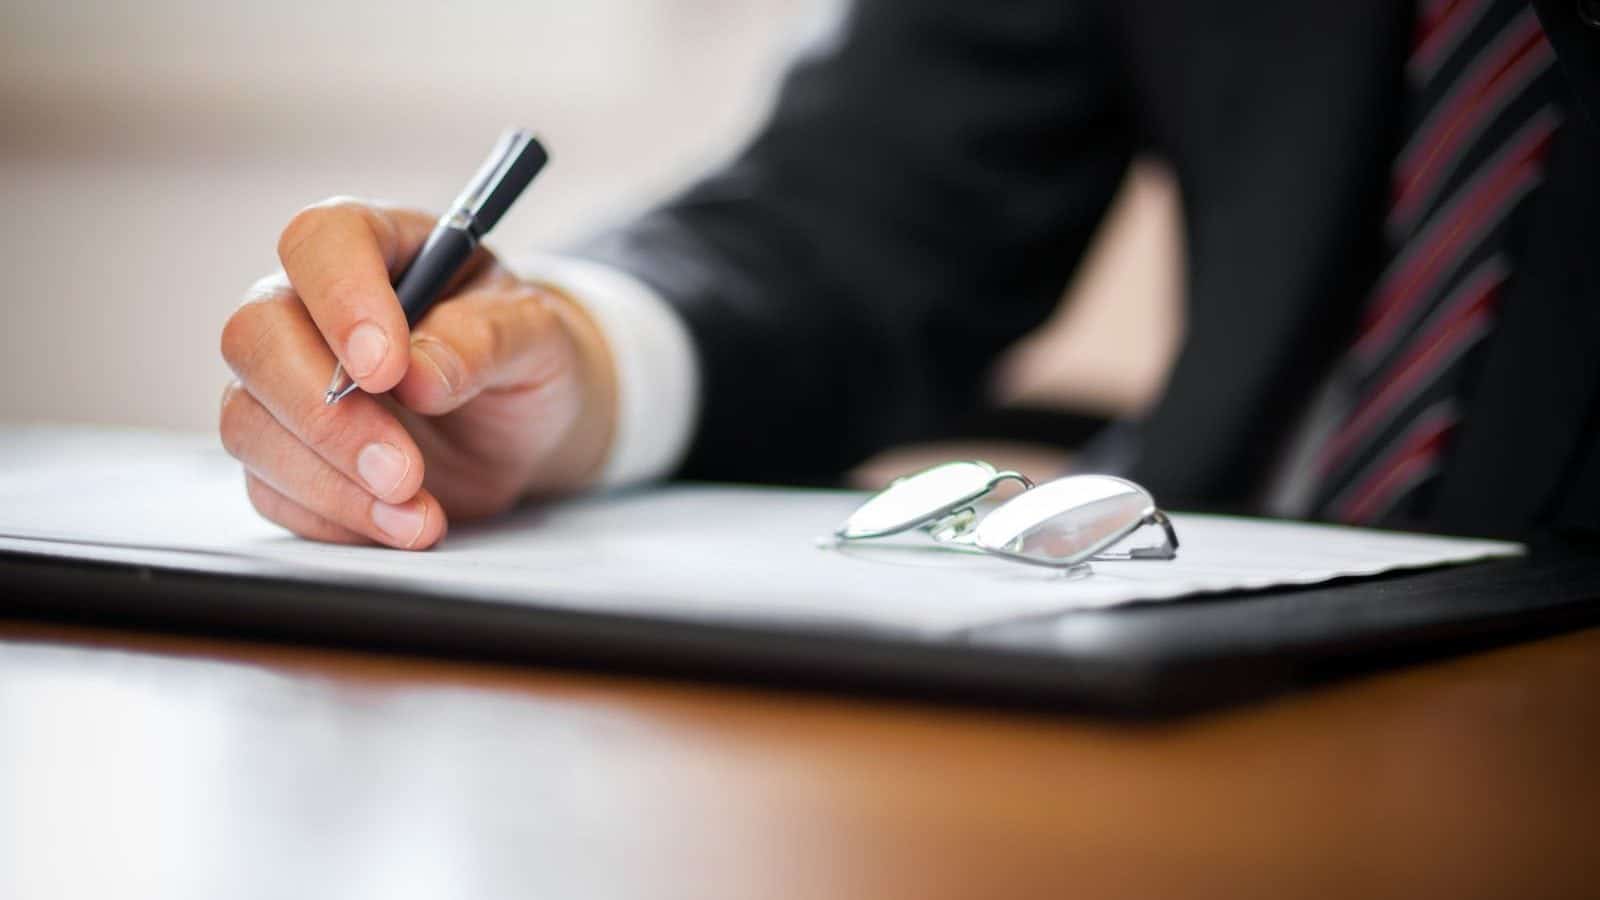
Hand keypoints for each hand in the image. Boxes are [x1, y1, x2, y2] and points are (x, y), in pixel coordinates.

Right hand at [220, 198, 616, 548]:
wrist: (526, 425)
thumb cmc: (525, 356)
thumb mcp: (536, 335)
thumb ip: (486, 339)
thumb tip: (420, 374)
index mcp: (374, 247)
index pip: (320, 241)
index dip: (341, 299)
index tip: (387, 369)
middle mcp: (309, 307)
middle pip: (254, 336)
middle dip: (325, 414)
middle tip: (403, 469)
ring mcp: (286, 382)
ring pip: (248, 421)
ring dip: (329, 480)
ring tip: (417, 513)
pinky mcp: (286, 454)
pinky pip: (269, 488)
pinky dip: (333, 517)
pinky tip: (398, 525)